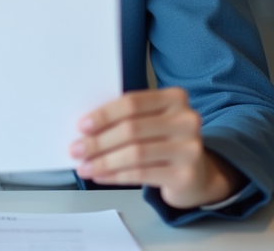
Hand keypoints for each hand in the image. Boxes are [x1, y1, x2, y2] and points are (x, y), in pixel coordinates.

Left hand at [69, 88, 244, 208]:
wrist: (198, 174)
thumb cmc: (165, 142)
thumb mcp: (153, 122)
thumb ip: (128, 119)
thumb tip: (86, 130)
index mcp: (175, 98)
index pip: (133, 103)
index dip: (105, 114)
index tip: (82, 126)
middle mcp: (186, 120)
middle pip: (132, 129)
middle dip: (98, 141)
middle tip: (76, 149)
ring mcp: (189, 148)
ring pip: (135, 153)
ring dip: (103, 161)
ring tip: (84, 167)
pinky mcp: (185, 175)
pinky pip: (141, 174)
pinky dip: (116, 175)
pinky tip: (101, 175)